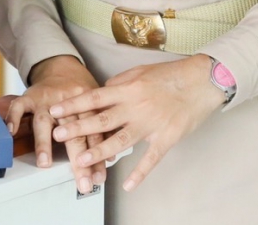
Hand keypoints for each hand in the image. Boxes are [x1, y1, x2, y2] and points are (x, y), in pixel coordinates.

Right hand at [3, 56, 106, 193]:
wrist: (61, 66)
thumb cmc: (79, 91)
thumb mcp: (96, 105)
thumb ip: (101, 129)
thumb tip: (109, 157)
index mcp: (88, 104)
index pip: (95, 134)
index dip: (97, 158)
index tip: (97, 179)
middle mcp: (67, 102)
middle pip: (73, 133)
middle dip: (78, 160)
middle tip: (82, 182)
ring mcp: (46, 99)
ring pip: (44, 122)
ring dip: (44, 143)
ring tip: (45, 163)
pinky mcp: (29, 95)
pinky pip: (19, 106)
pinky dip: (13, 118)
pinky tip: (11, 132)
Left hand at [49, 54, 224, 191]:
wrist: (202, 81)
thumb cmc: (170, 75)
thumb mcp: (140, 72)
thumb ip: (119, 83)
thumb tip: (101, 92)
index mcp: (128, 89)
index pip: (94, 97)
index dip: (73, 104)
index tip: (55, 110)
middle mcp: (136, 107)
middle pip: (102, 119)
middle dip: (78, 128)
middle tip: (58, 134)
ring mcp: (151, 124)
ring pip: (121, 140)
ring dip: (100, 151)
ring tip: (82, 160)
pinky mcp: (166, 138)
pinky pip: (151, 158)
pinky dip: (140, 173)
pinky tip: (128, 185)